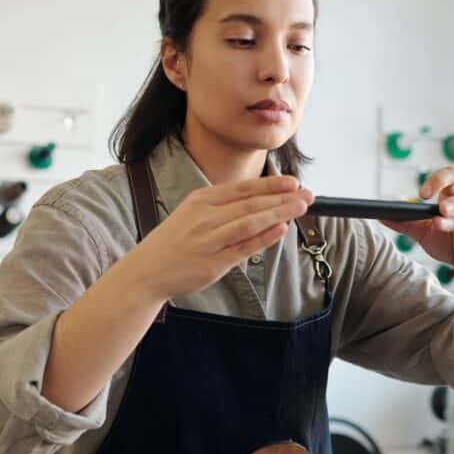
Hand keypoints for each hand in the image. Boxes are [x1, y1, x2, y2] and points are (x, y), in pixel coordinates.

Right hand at [124, 175, 311, 301]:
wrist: (146, 270)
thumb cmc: (174, 242)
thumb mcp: (193, 214)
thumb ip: (225, 208)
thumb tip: (261, 202)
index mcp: (202, 200)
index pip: (244, 189)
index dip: (271, 185)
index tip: (294, 182)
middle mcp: (206, 217)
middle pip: (251, 204)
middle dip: (283, 198)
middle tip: (308, 195)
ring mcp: (209, 240)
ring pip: (250, 222)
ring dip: (278, 213)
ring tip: (300, 207)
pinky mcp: (212, 263)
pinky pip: (243, 247)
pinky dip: (264, 237)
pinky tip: (281, 229)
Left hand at [381, 167, 453, 284]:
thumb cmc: (447, 245)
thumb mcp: (422, 233)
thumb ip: (403, 224)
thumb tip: (380, 216)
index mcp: (449, 200)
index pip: (446, 177)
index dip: (434, 180)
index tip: (421, 194)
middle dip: (441, 182)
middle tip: (428, 196)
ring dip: (453, 210)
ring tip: (438, 221)